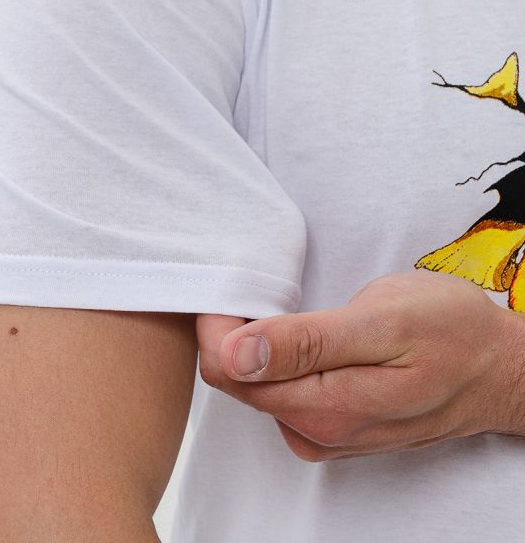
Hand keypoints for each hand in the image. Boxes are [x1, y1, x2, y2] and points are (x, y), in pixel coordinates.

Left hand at [196, 270, 520, 460]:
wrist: (498, 367)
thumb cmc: (449, 332)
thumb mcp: (382, 320)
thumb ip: (306, 342)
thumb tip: (235, 355)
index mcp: (322, 408)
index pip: (227, 369)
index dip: (218, 320)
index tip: (232, 282)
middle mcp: (315, 431)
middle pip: (234, 380)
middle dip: (229, 330)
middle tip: (254, 283)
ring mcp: (323, 433)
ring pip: (254, 386)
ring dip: (251, 344)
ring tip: (276, 302)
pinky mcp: (331, 427)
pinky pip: (279, 392)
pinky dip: (273, 359)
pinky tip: (294, 332)